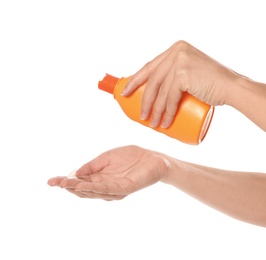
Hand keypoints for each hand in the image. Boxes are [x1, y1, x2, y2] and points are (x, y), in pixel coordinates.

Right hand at [47, 145, 168, 199]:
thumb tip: (75, 172)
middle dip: (68, 186)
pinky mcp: (124, 188)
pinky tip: (83, 185)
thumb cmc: (131, 157)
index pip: (80, 182)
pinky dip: (94, 188)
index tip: (51, 180)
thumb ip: (93, 165)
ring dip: (78, 188)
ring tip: (64, 184)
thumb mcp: (107, 157)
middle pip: (84, 189)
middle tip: (54, 182)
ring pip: (93, 191)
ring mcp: (115, 189)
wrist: (153, 158)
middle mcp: (106, 186)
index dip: (66, 181)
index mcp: (101, 178)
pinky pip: (108, 188)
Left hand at [121, 40, 238, 127]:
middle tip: (141, 116)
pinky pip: (170, 97)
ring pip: (160, 91)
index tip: (125, 92)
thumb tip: (158, 92)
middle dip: (144, 100)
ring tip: (152, 123)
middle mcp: (176, 52)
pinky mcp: (184, 74)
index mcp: (175, 49)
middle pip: (152, 80)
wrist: (233, 87)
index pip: (150, 67)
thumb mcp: (191, 72)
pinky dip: (167, 112)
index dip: (135, 80)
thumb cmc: (212, 84)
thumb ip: (176, 74)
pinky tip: (165, 122)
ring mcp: (179, 61)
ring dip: (154, 110)